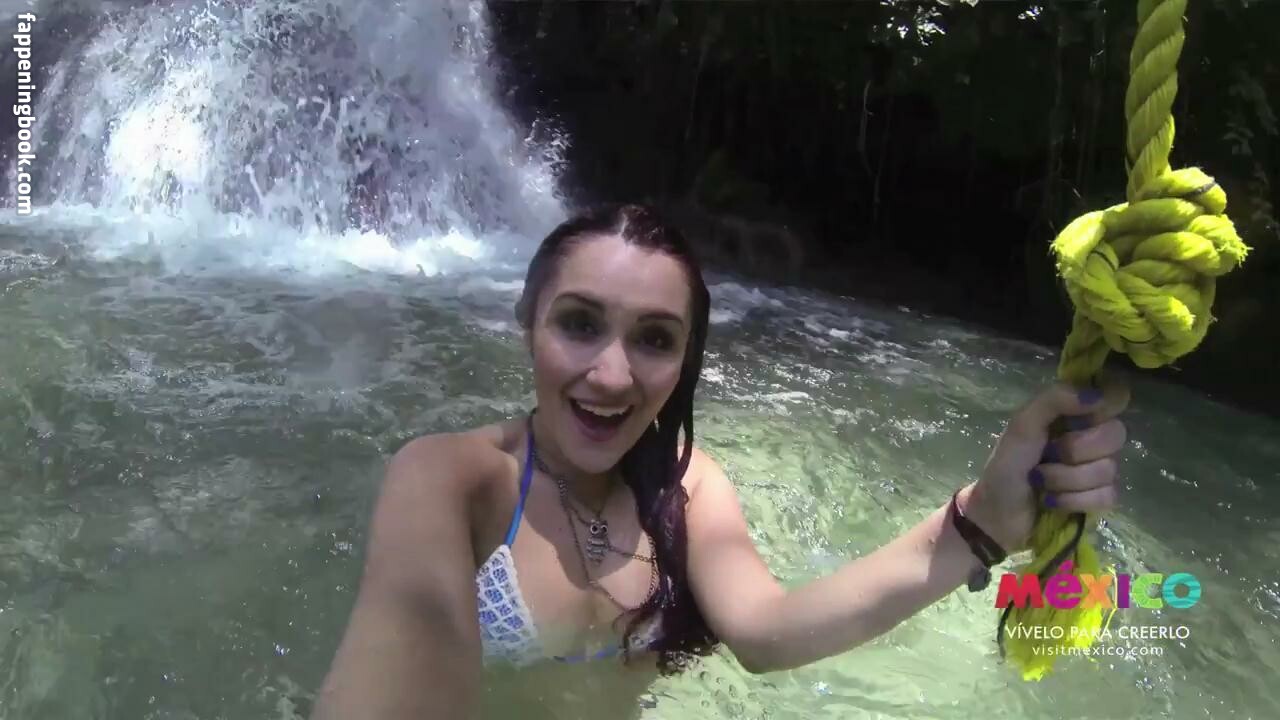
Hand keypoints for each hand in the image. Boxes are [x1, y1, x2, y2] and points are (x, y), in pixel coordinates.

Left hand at [962, 378, 1130, 553]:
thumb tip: (1095, 395)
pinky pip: (1107, 496)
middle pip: (1116, 433)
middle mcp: (1093, 438)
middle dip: (1074, 450)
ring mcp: (1100, 470)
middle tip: (1048, 455)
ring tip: (1041, 481)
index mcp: (1075, 414)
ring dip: (1066, 478)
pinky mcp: (1100, 500)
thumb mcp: (1022, 426)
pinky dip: (1074, 500)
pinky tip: (1053, 501)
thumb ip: (1054, 400)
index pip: (1115, 397)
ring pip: (1109, 469)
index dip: (1104, 406)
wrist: (998, 513)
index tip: (1078, 418)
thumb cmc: (1007, 465)